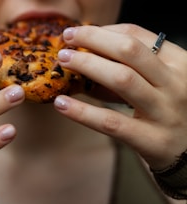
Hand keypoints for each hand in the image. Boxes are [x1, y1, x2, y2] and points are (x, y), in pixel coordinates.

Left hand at [55, 24, 186, 169]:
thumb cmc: (168, 113)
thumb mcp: (158, 84)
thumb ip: (131, 70)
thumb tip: (87, 57)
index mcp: (179, 64)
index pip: (138, 36)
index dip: (104, 31)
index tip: (79, 33)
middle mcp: (175, 84)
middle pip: (129, 51)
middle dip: (94, 40)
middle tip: (66, 40)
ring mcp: (165, 112)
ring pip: (122, 80)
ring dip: (87, 66)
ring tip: (63, 62)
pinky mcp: (152, 140)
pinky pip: (111, 122)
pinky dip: (82, 112)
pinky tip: (61, 103)